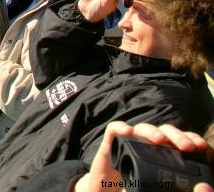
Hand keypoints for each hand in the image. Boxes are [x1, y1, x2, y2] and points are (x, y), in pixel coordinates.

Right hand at [74, 121, 212, 191]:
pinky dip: (121, 127)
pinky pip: (114, 130)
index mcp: (161, 155)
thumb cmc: (132, 189)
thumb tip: (203, 187)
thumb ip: (177, 190)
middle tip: (187, 147)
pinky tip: (128, 131)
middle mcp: (146, 146)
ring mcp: (128, 144)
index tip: (201, 147)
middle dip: (177, 135)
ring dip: (153, 131)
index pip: (177, 141)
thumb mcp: (157, 189)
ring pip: (141, 128)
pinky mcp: (109, 145)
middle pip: (163, 132)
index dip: (189, 138)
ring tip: (160, 141)